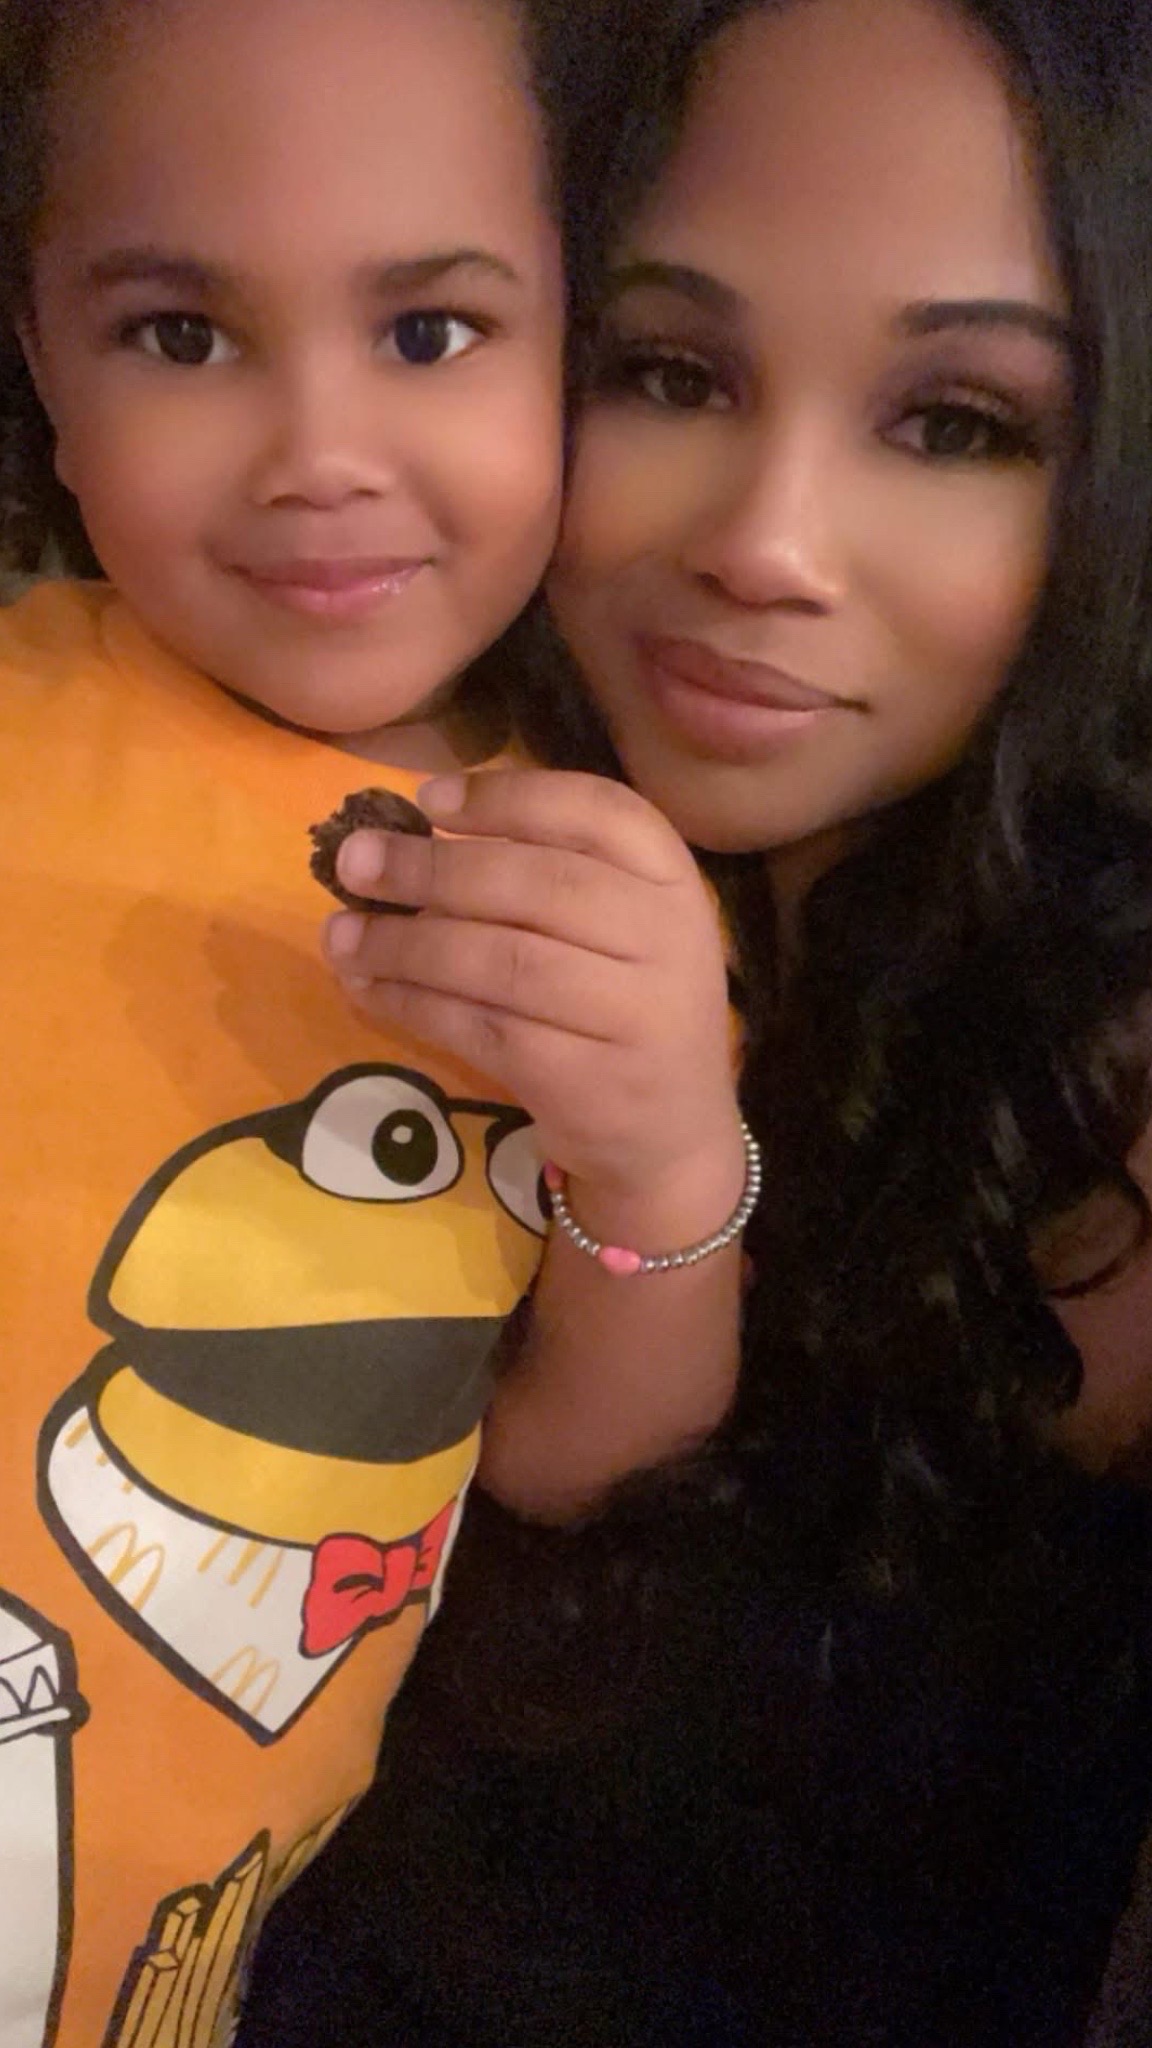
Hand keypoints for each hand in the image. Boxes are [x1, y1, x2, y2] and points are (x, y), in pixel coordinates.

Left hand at [323, 769, 743, 1241]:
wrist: (669, 1134)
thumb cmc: (621, 1005)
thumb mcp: (615, 926)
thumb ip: (539, 874)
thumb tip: (404, 837)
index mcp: (671, 880)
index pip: (597, 812)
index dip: (508, 797)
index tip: (428, 799)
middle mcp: (664, 938)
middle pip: (537, 884)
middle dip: (432, 869)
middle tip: (354, 863)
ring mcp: (633, 1013)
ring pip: (502, 960)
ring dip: (406, 943)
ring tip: (339, 934)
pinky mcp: (586, 1079)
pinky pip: (483, 1027)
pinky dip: (414, 1004)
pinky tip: (369, 988)